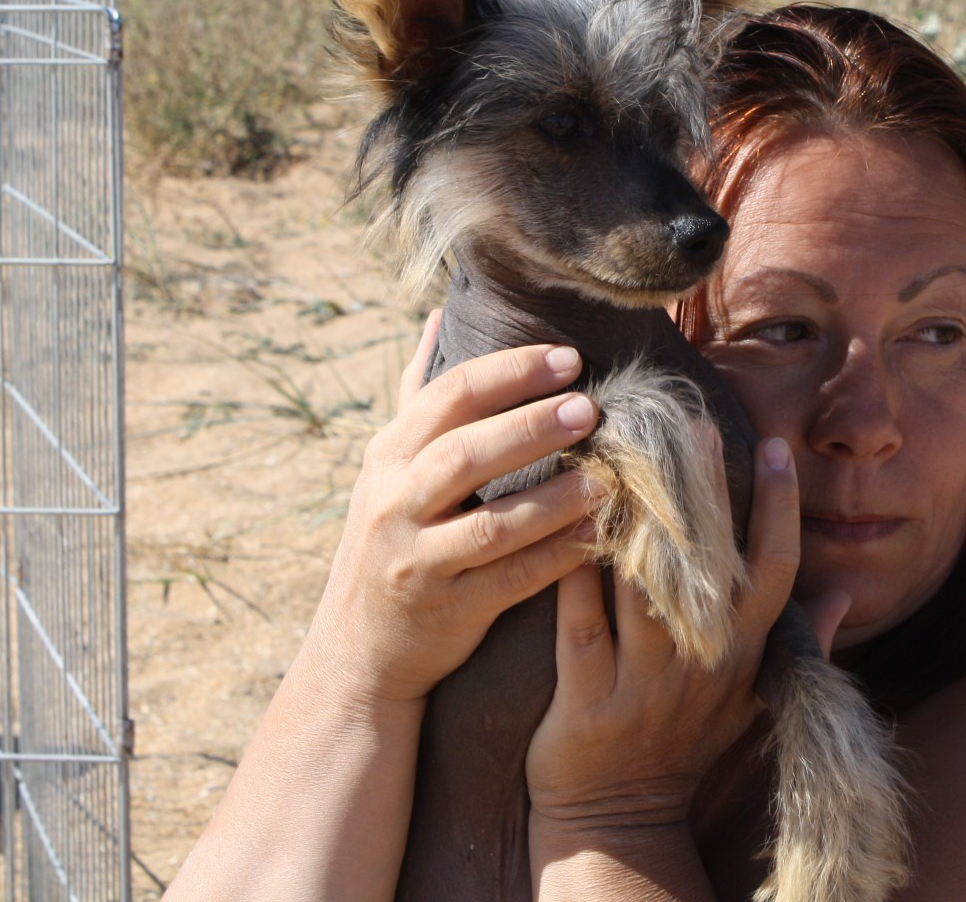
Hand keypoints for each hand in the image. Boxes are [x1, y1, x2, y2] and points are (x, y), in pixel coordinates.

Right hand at [308, 310, 604, 707]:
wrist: (359, 649)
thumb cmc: (391, 539)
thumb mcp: (387, 467)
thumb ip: (418, 395)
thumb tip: (438, 317)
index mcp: (388, 456)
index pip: (448, 396)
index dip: (509, 372)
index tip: (568, 356)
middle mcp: (394, 503)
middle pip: (465, 454)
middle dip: (530, 426)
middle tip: (591, 407)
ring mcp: (417, 560)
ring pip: (490, 524)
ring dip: (553, 498)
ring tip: (606, 475)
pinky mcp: (447, 610)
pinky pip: (510, 580)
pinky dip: (556, 557)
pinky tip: (599, 536)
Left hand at [525, 436, 807, 831]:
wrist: (618, 819)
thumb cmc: (684, 746)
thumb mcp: (752, 700)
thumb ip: (799, 644)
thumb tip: (846, 592)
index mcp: (744, 655)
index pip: (776, 569)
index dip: (779, 506)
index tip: (772, 444)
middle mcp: (702, 664)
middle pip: (710, 565)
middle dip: (705, 491)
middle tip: (693, 423)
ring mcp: (645, 684)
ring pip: (642, 587)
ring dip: (632, 520)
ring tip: (619, 456)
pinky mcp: (587, 702)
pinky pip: (579, 626)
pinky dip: (573, 574)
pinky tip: (565, 524)